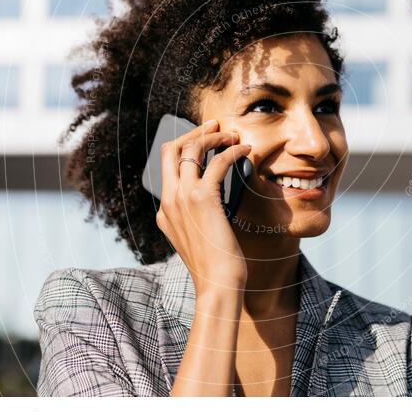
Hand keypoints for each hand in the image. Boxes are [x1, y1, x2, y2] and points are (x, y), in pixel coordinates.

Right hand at [155, 118, 250, 293]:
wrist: (218, 286)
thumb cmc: (217, 267)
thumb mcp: (201, 240)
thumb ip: (200, 220)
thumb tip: (216, 206)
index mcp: (165, 211)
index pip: (167, 166)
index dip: (187, 147)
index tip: (207, 139)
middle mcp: (168, 201)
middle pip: (171, 149)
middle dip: (193, 132)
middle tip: (216, 126)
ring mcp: (182, 199)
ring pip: (191, 149)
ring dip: (215, 137)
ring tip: (235, 137)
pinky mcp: (202, 199)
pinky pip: (217, 161)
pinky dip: (233, 151)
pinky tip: (246, 151)